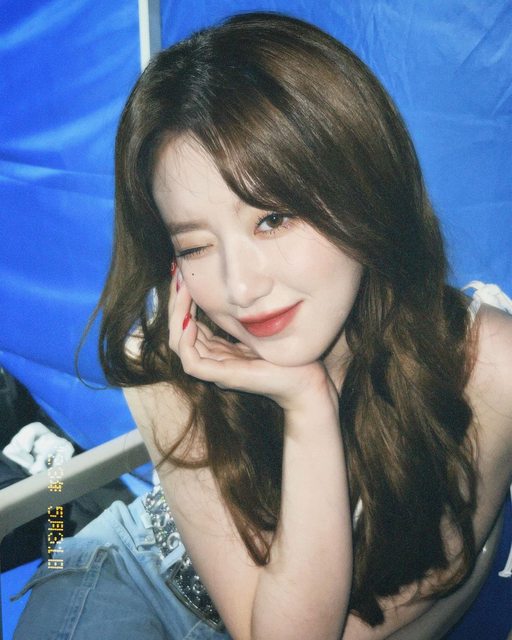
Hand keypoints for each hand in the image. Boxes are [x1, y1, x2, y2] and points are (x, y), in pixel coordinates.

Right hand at [168, 269, 337, 412]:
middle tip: (178, 277)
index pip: (188, 325)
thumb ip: (239, 316)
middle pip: (179, 332)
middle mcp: (213, 361)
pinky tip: (189, 320)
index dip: (183, 301)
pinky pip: (192, 362)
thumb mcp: (257, 327)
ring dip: (177, 316)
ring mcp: (216, 371)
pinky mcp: (223, 377)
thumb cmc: (286, 354)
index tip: (184, 278)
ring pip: (179, 344)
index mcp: (218, 351)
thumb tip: (228, 289)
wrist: (304, 380)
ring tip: (182, 290)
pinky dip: (185, 341)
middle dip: (175, 303)